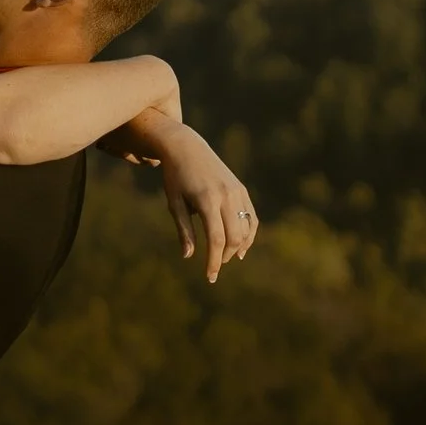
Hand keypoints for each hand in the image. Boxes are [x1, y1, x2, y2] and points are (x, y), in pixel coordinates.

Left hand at [139, 122, 260, 282]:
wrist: (187, 147)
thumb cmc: (175, 177)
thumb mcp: (174, 203)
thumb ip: (184, 230)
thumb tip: (189, 256)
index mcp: (207, 200)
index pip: (216, 239)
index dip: (214, 261)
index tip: (210, 277)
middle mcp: (226, 196)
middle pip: (234, 237)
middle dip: (225, 256)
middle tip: (215, 266)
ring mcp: (237, 192)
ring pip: (245, 229)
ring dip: (238, 247)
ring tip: (227, 258)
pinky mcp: (241, 190)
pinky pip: (251, 217)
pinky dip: (249, 234)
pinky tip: (242, 247)